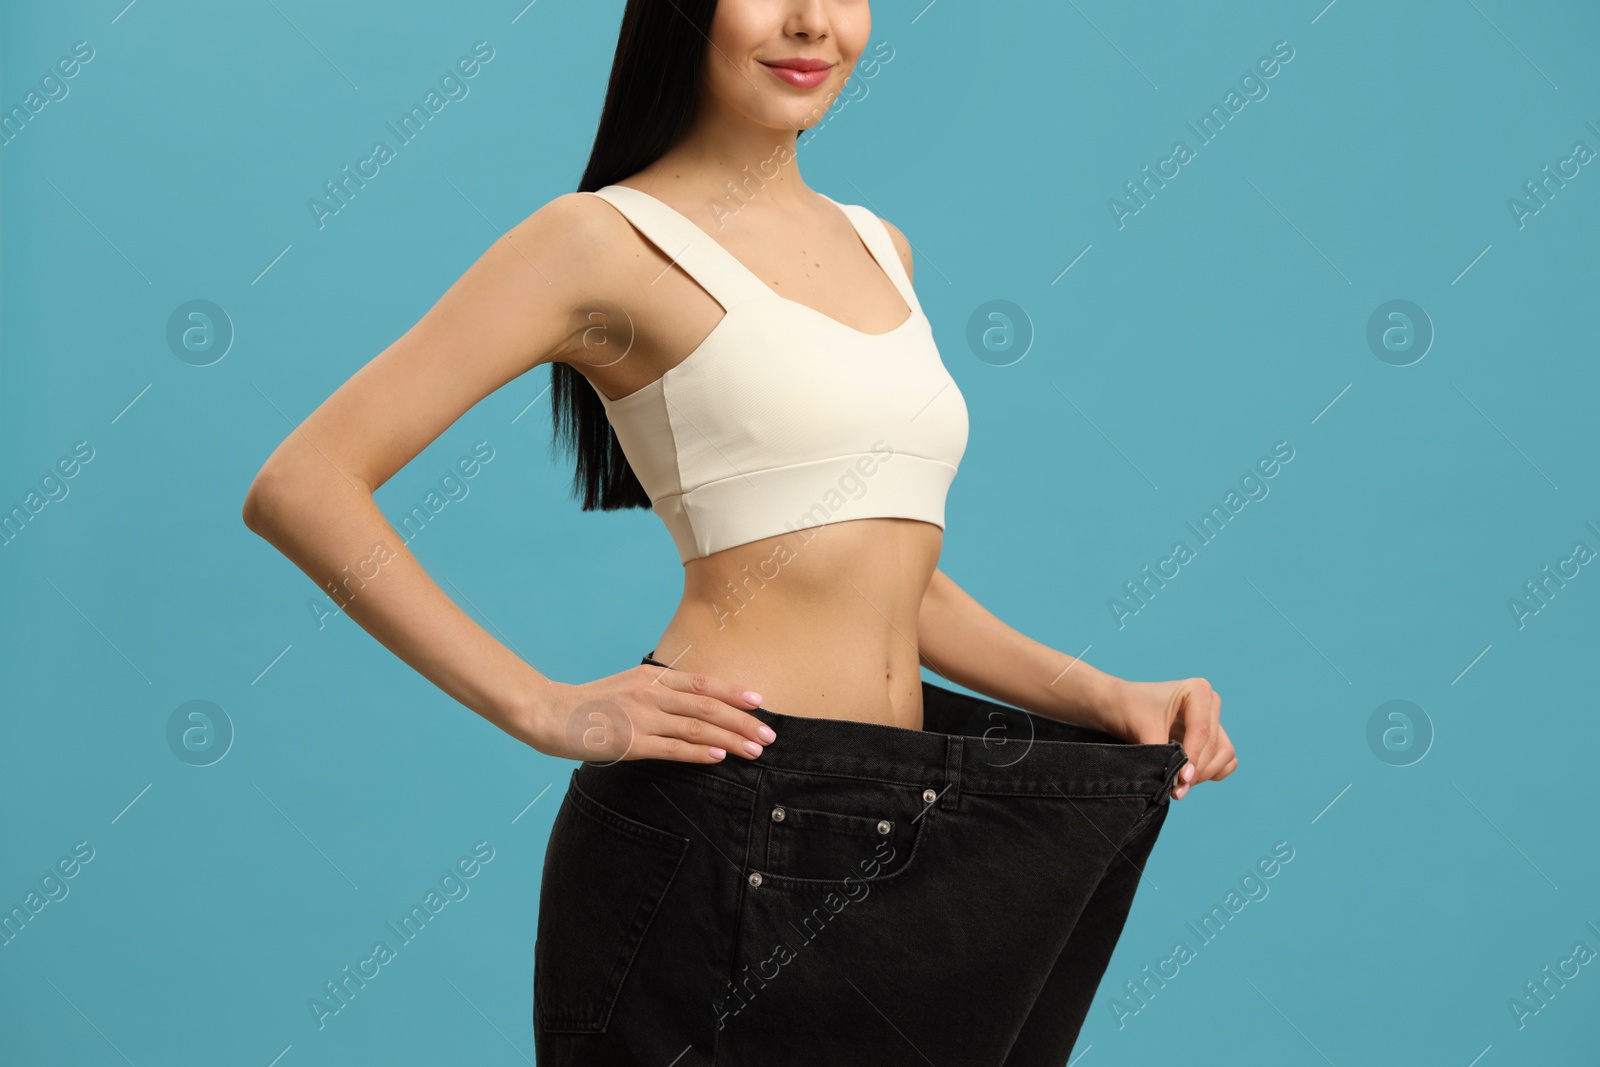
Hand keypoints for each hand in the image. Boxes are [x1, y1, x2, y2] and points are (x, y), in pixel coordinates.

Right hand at [515, 664, 776, 763]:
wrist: (549, 712)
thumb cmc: (590, 704)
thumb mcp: (628, 686)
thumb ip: (657, 691)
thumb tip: (690, 703)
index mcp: (652, 678)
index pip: (702, 684)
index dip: (734, 692)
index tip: (760, 702)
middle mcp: (651, 693)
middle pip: (707, 706)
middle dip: (743, 721)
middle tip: (769, 735)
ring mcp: (641, 717)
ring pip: (696, 727)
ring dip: (730, 739)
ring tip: (755, 750)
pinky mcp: (629, 742)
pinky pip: (671, 748)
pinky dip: (697, 752)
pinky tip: (718, 757)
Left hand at [1096, 677, 1237, 799]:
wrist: (1119, 706)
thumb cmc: (1130, 710)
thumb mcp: (1144, 730)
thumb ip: (1164, 757)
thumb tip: (1179, 784)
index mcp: (1197, 690)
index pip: (1202, 730)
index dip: (1194, 758)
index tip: (1182, 779)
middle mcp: (1210, 702)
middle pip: (1215, 745)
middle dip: (1197, 769)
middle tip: (1177, 788)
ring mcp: (1214, 720)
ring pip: (1224, 754)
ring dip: (1205, 773)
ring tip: (1179, 785)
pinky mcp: (1213, 737)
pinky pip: (1225, 760)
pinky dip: (1211, 772)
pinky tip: (1188, 777)